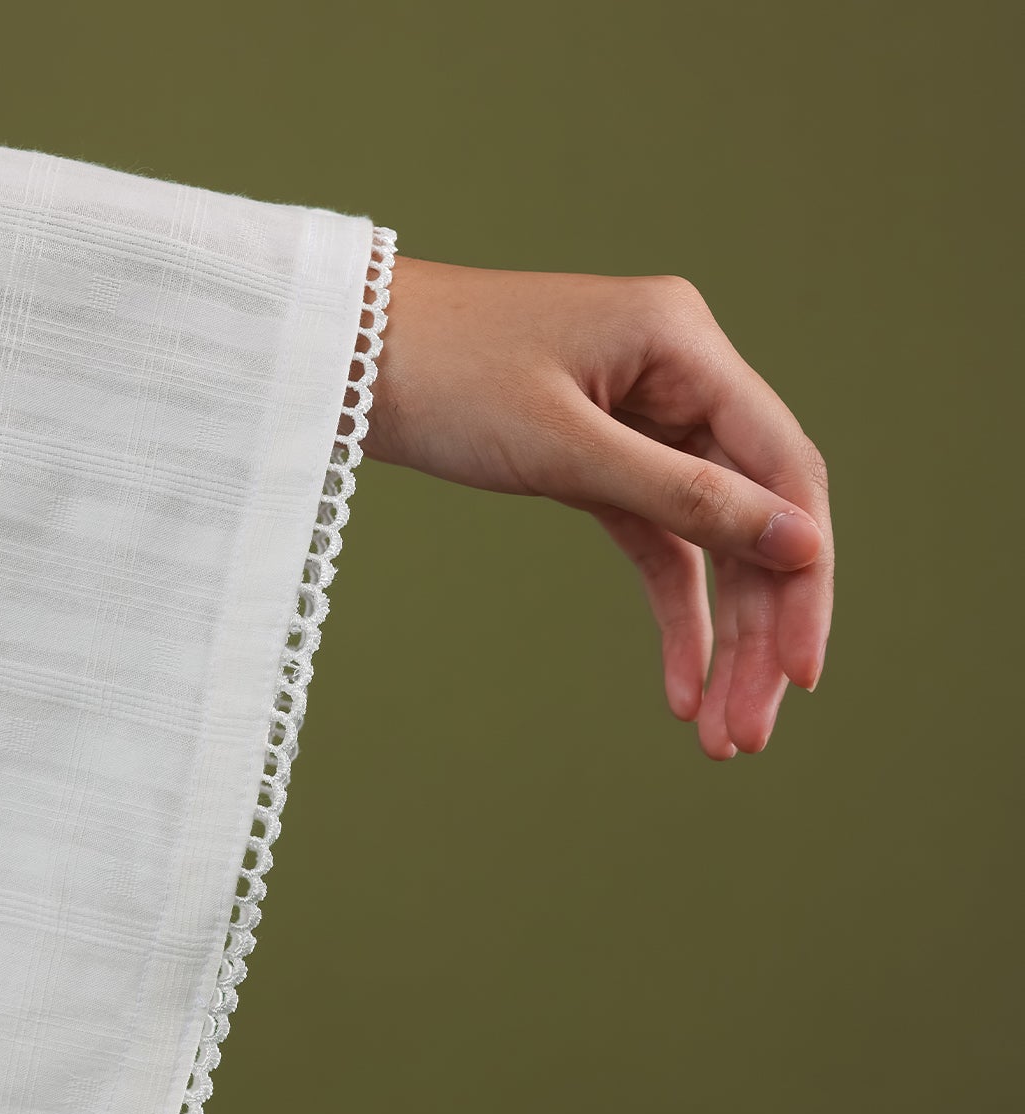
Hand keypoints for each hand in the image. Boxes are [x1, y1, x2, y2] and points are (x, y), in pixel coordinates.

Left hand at [359, 255, 833, 758]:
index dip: (802, 573)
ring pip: (707, 542)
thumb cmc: (445, 378)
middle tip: (752, 731)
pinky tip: (680, 685)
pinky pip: (655, 542)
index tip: (801, 669)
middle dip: (759, 630)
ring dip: (722, 636)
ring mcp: (641, 420)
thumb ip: (683, 496)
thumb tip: (799, 544)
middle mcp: (678, 378)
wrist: (344, 359)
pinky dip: (672, 610)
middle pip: (752, 517)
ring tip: (722, 735)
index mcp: (684, 345)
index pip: (781, 468)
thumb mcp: (566, 448)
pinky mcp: (599, 460)